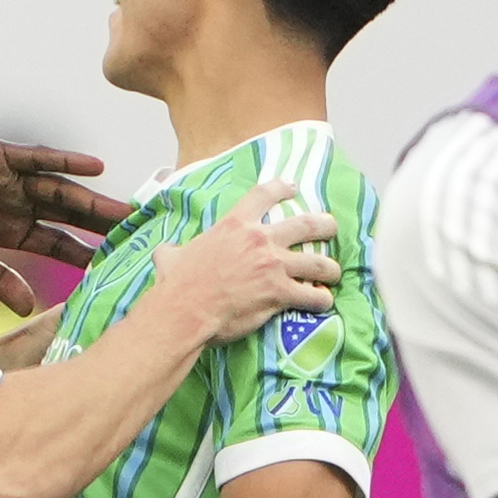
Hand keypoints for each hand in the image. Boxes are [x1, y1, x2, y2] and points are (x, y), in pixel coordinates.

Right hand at [0, 129, 131, 314]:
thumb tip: (29, 309)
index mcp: (8, 231)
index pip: (58, 244)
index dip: (86, 255)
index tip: (120, 267)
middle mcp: (14, 204)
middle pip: (69, 216)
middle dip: (103, 224)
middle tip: (142, 232)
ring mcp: (7, 180)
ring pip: (60, 190)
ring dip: (94, 197)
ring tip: (127, 208)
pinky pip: (35, 159)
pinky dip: (64, 161)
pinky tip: (95, 167)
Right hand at [150, 180, 340, 342]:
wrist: (185, 310)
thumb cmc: (177, 284)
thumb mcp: (171, 256)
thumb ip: (174, 250)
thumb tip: (164, 253)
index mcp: (235, 225)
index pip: (264, 195)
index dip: (282, 188)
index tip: (292, 188)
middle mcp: (260, 240)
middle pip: (306, 225)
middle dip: (325, 225)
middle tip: (331, 227)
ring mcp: (274, 266)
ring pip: (318, 262)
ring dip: (330, 268)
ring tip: (333, 273)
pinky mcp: (280, 293)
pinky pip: (312, 295)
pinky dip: (321, 299)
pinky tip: (323, 301)